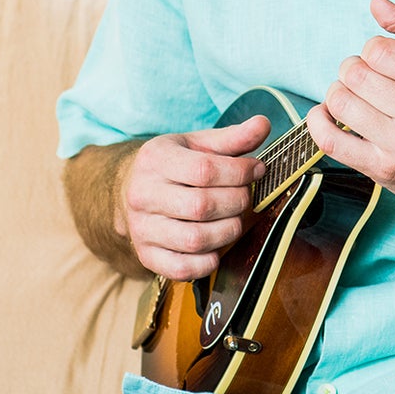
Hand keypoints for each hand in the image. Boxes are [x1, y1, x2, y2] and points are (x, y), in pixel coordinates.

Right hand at [121, 116, 268, 279]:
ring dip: (228, 231)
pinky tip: (217, 245)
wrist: (131, 190)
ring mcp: (142, 228)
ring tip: (234, 218)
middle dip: (236, 202)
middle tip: (245, 196)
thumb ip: (232, 137)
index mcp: (156, 160)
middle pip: (202, 206)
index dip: (239, 172)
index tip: (257, 170)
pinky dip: (208, 261)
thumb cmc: (173, 165)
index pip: (204, 170)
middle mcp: (143, 194)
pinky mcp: (146, 255)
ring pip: (195, 239)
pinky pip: (183, 268)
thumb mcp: (198, 144)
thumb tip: (263, 124)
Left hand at [306, 0, 394, 222]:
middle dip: (353, 68)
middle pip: (356, 76)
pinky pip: (332, 142)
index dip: (373, 49)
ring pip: (341, 104)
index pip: (379, 51)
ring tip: (352, 94)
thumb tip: (376, 4)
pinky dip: (319, 122)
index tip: (381, 58)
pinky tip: (327, 114)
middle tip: (364, 75)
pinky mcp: (384, 171)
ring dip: (338, 92)